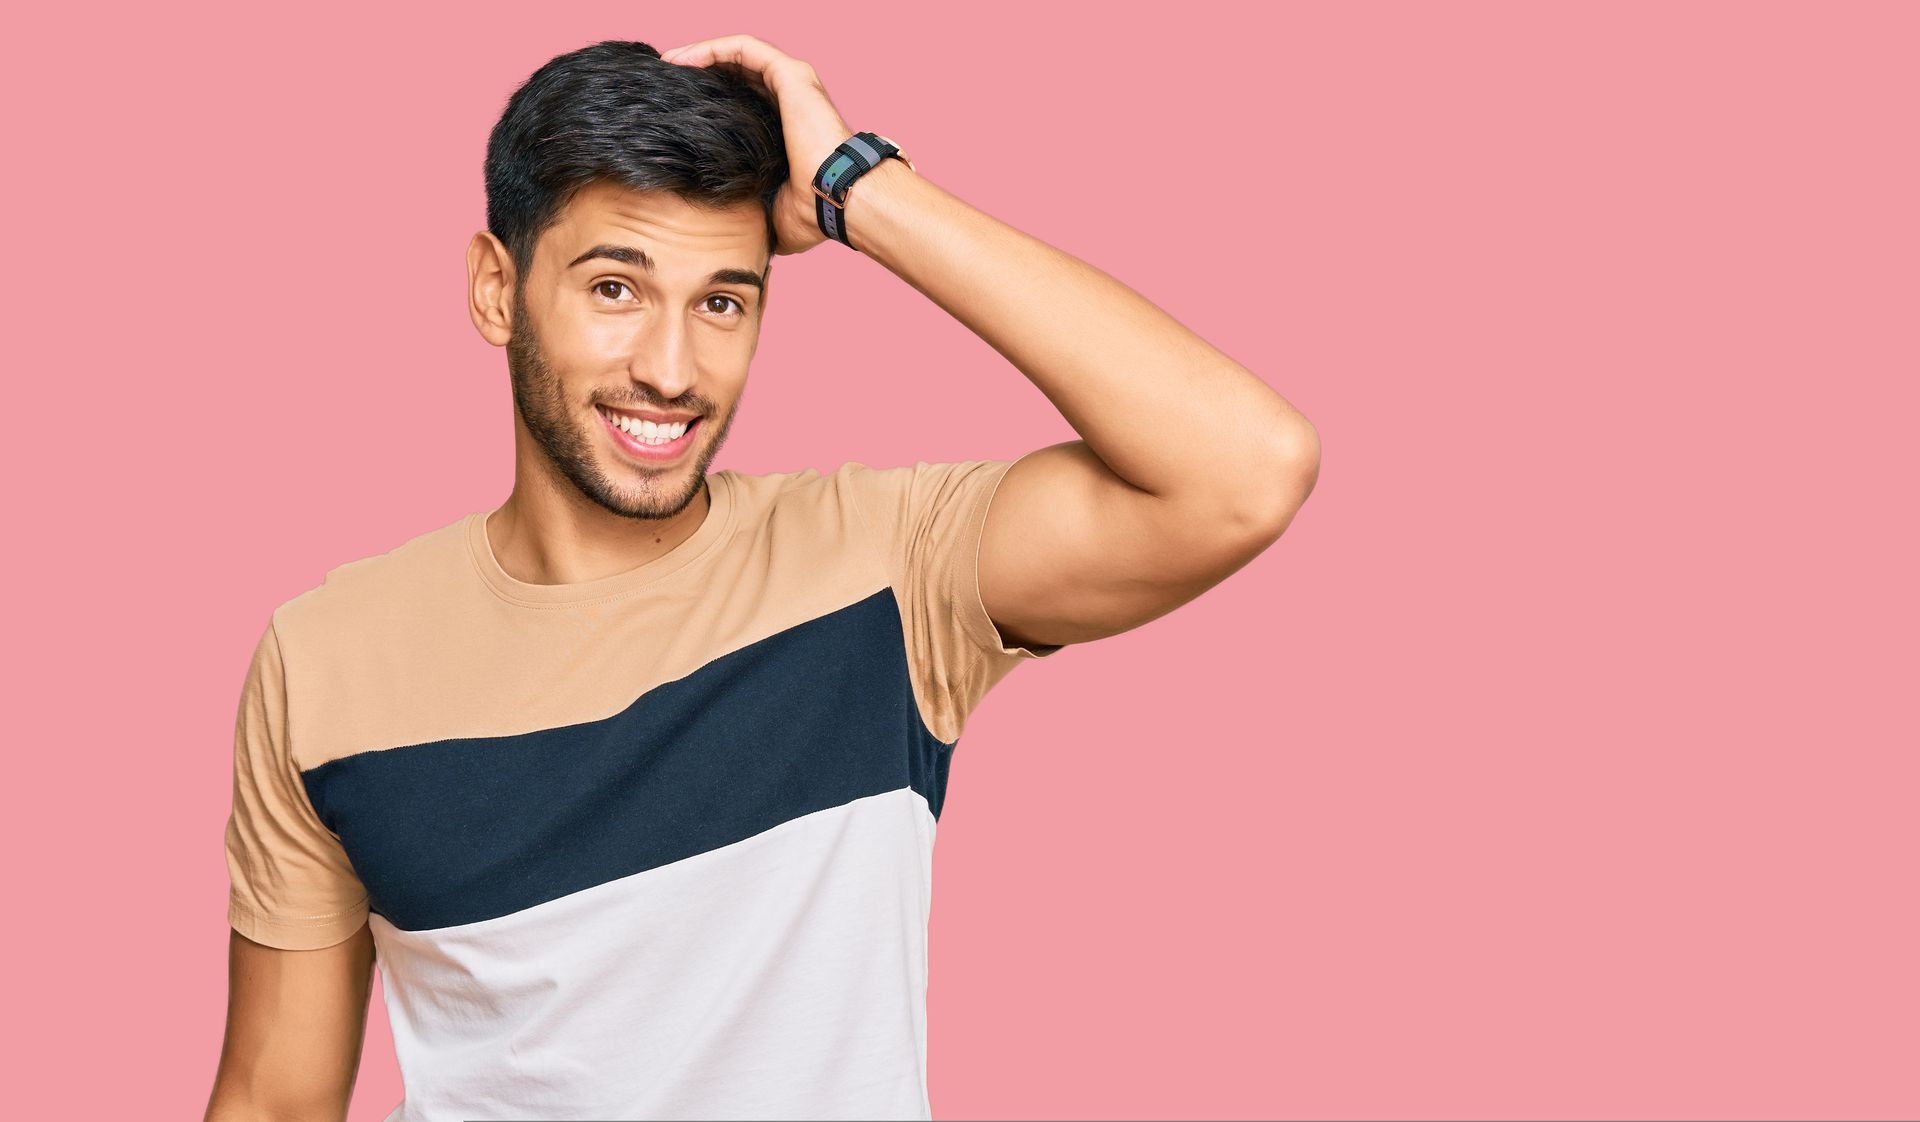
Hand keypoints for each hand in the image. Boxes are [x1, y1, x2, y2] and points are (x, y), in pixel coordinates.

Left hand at [659, 34, 855, 255]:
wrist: (839, 198)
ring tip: (669, 64)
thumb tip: (742, 239)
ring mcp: (793, 84)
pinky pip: (744, 48)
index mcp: (787, 127)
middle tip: (667, 83)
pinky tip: (683, 58)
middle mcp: (792, 100)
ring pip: (739, 54)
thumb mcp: (775, 216)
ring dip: (701, 54)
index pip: (745, 101)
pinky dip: (711, 48)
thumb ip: (757, 214)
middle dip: (702, 74)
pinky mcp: (791, 74)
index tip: (679, 111)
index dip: (712, 101)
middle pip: (739, 73)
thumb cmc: (816, 212)